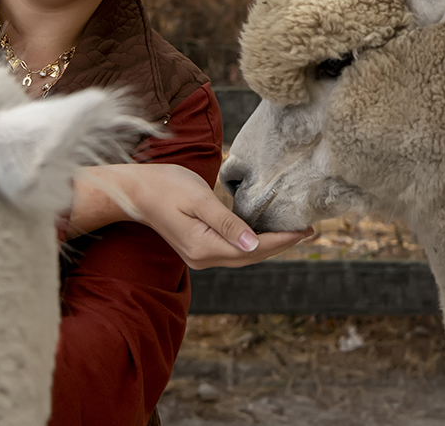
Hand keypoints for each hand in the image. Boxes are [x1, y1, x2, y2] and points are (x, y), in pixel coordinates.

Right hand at [75, 164, 313, 269]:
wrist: (134, 191)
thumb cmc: (165, 186)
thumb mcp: (198, 198)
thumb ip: (226, 222)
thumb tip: (253, 244)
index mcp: (204, 247)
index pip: (253, 249)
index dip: (282, 241)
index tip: (306, 230)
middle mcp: (203, 258)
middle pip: (252, 258)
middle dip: (282, 245)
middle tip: (310, 232)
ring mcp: (199, 256)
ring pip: (244, 257)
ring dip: (270, 246)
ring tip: (294, 233)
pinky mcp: (198, 249)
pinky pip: (233, 251)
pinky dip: (253, 244)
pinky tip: (265, 233)